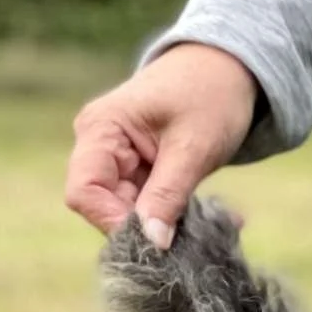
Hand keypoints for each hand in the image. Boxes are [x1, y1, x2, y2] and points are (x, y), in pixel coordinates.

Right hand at [64, 44, 260, 243]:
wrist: (227, 68)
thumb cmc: (210, 94)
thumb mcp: (193, 147)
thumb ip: (168, 196)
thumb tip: (151, 244)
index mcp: (100, 129)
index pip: (84, 192)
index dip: (114, 222)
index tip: (158, 238)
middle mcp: (99, 145)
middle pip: (104, 207)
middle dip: (146, 227)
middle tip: (194, 236)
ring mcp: (117, 159)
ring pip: (129, 212)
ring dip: (167, 224)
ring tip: (210, 221)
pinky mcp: (138, 171)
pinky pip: (148, 206)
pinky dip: (176, 216)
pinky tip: (210, 215)